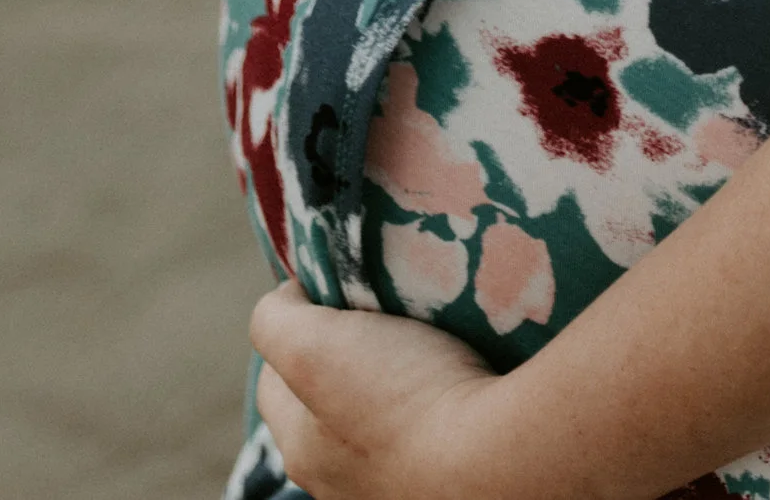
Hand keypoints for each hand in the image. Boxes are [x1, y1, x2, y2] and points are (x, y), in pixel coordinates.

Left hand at [250, 281, 517, 499]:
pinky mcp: (443, 476)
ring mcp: (393, 484)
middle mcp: (339, 480)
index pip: (275, 375)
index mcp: (301, 450)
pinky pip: (429, 426)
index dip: (297, 325)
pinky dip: (434, 398)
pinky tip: (456, 371)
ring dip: (394, 376)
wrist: (495, 459)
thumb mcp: (312, 346)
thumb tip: (290, 298)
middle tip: (382, 312)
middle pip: (329, 398)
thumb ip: (276, 320)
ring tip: (426, 338)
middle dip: (346, 353)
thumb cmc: (401, 399)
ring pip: (380, 413)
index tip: (336, 289)